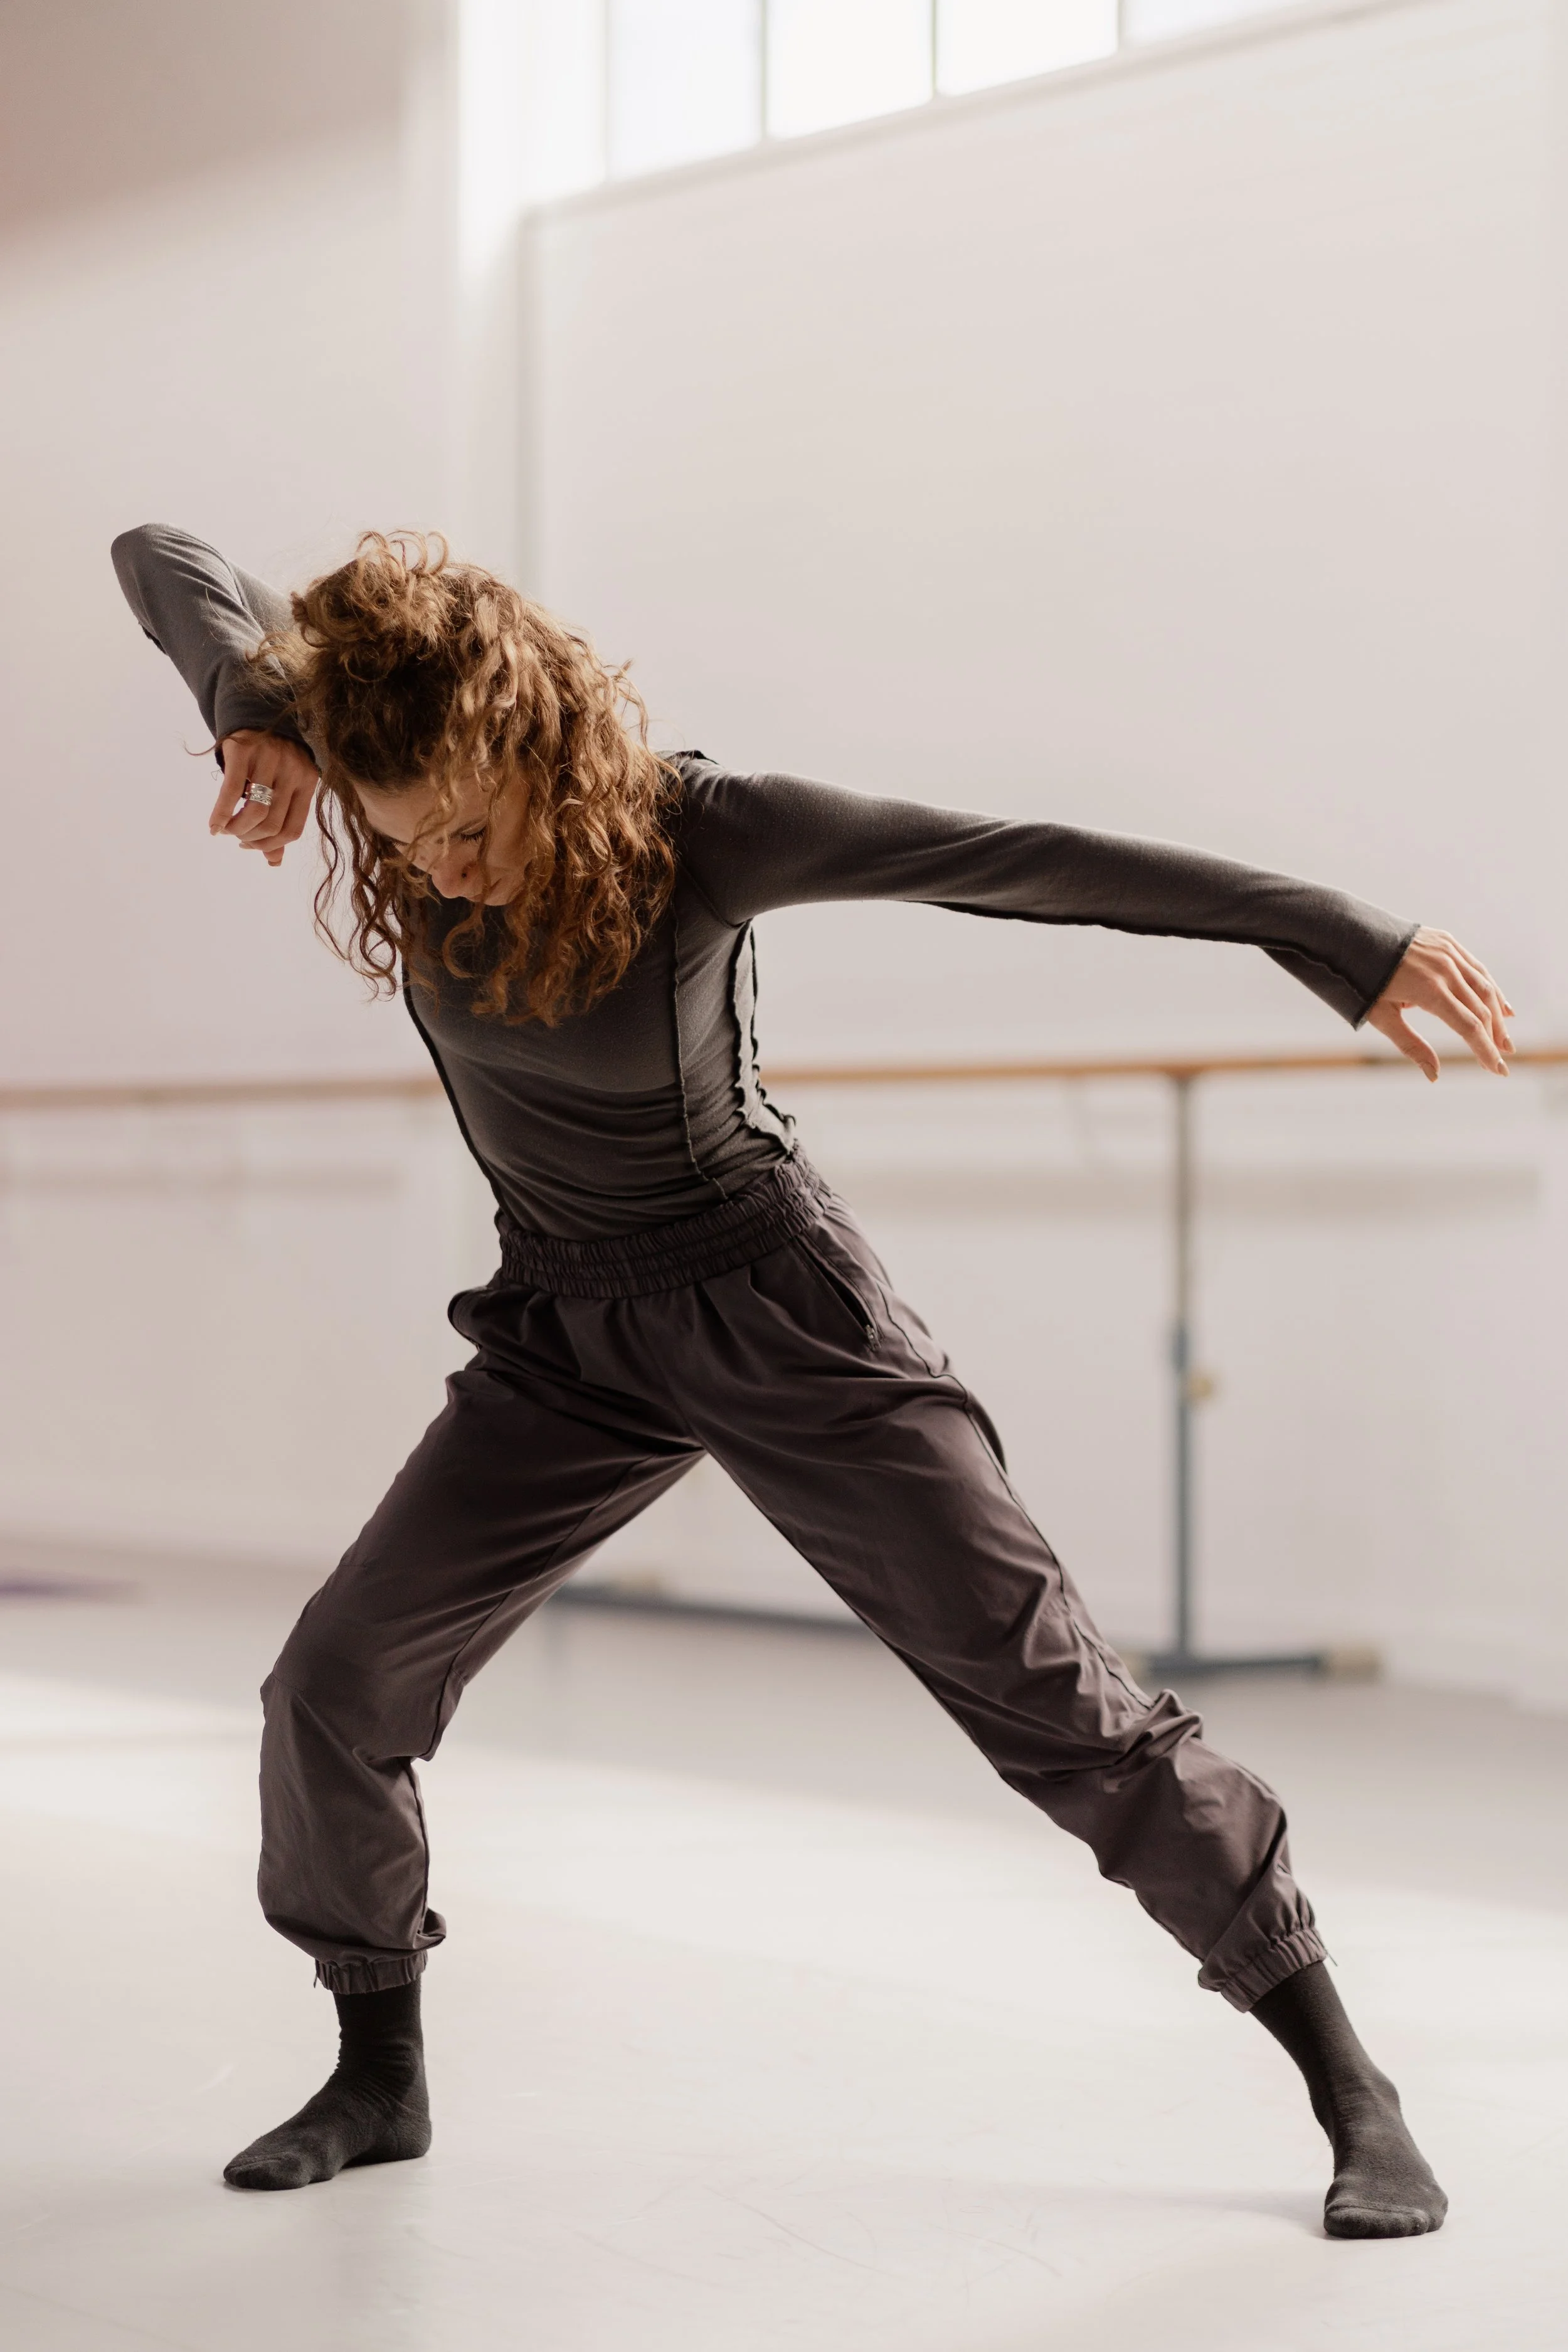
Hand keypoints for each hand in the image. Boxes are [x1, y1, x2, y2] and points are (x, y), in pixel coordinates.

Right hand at [211, 730, 318, 867]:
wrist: (256, 713)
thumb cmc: (272, 759)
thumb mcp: (284, 787)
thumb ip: (280, 822)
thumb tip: (274, 862)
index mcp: (308, 782)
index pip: (293, 829)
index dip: (271, 845)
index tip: (251, 847)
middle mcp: (293, 770)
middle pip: (272, 823)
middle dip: (250, 839)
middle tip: (236, 838)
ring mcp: (269, 759)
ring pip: (255, 811)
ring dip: (236, 829)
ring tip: (226, 830)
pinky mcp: (243, 749)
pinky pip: (231, 791)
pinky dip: (221, 814)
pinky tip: (214, 825)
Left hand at [1365, 927, 1513, 1079]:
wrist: (1347, 935)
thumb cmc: (1360, 981)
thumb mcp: (1381, 1018)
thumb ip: (1411, 1046)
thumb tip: (1434, 1076)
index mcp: (1429, 990)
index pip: (1468, 1026)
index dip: (1485, 1050)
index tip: (1497, 1070)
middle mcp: (1445, 969)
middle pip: (1481, 1008)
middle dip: (1495, 1037)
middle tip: (1504, 1061)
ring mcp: (1448, 952)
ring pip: (1484, 986)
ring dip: (1498, 1015)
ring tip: (1505, 1039)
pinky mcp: (1447, 942)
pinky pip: (1476, 968)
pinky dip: (1491, 987)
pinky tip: (1501, 1005)